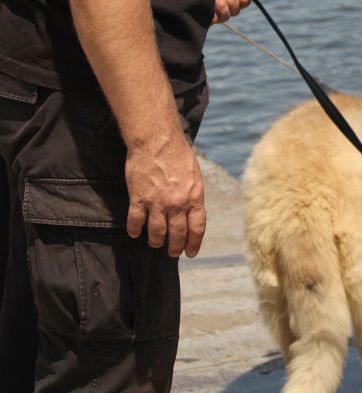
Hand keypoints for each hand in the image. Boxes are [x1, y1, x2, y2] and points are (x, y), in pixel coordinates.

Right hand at [125, 133, 205, 256]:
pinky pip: (136, 221)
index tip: (190, 253)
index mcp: (194, 197)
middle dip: (174, 247)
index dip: (193, 244)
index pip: (197, 228)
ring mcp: (157, 203)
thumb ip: (193, 194)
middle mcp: (178, 204)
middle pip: (177, 234)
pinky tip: (135, 233)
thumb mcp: (194, 174)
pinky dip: (135, 230)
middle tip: (172, 253)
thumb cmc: (177, 153)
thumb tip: (191, 209)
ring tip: (155, 243)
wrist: (157, 139)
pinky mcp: (139, 199)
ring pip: (157, 232)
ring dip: (156, 241)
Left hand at [212, 0, 255, 23]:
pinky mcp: (201, 18)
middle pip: (236, 10)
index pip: (241, 2)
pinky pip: (216, 19)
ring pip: (227, 16)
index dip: (245, 0)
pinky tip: (211, 1)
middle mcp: (218, 4)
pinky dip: (217, 10)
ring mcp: (209, 12)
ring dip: (224, 4)